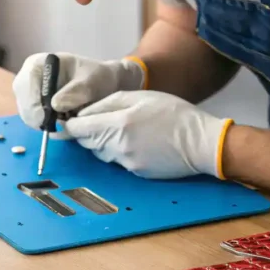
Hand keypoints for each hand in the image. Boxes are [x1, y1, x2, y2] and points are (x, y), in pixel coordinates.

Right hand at [13, 52, 144, 136]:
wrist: (101, 83)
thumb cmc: (96, 77)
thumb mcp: (90, 81)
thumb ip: (75, 92)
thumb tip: (55, 105)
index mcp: (36, 64)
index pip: (24, 87)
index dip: (34, 105)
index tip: (51, 119)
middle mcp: (27, 78)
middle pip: (23, 103)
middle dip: (39, 117)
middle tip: (60, 124)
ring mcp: (28, 93)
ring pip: (27, 115)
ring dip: (43, 123)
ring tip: (65, 120)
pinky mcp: (33, 106)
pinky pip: (33, 120)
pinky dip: (46, 125)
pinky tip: (61, 121)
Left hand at [62, 90, 233, 178]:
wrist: (202, 142)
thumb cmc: (173, 114)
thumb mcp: (139, 96)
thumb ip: (107, 103)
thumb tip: (83, 111)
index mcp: (118, 123)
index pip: (79, 128)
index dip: (70, 124)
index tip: (68, 120)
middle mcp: (119, 146)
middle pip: (87, 142)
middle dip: (85, 132)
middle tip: (92, 121)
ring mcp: (127, 162)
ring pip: (100, 153)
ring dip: (100, 142)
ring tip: (118, 129)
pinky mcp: (136, 172)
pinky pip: (117, 161)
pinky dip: (117, 151)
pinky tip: (134, 141)